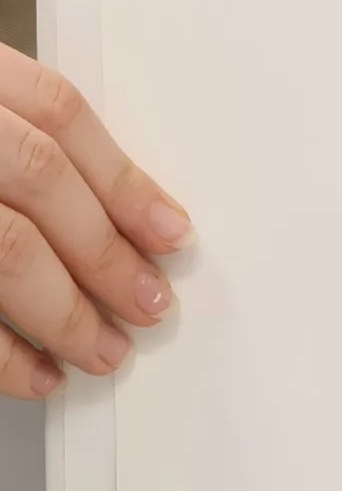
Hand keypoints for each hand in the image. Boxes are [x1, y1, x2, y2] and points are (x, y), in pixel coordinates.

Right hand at [0, 46, 191, 401]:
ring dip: (65, 311)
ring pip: (2, 247)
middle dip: (106, 252)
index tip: (174, 233)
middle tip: (152, 306)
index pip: (57, 116)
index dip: (124, 179)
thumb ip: (28, 145)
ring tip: (104, 351)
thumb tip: (130, 212)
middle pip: (37, 180)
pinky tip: (36, 374)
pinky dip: (2, 353)